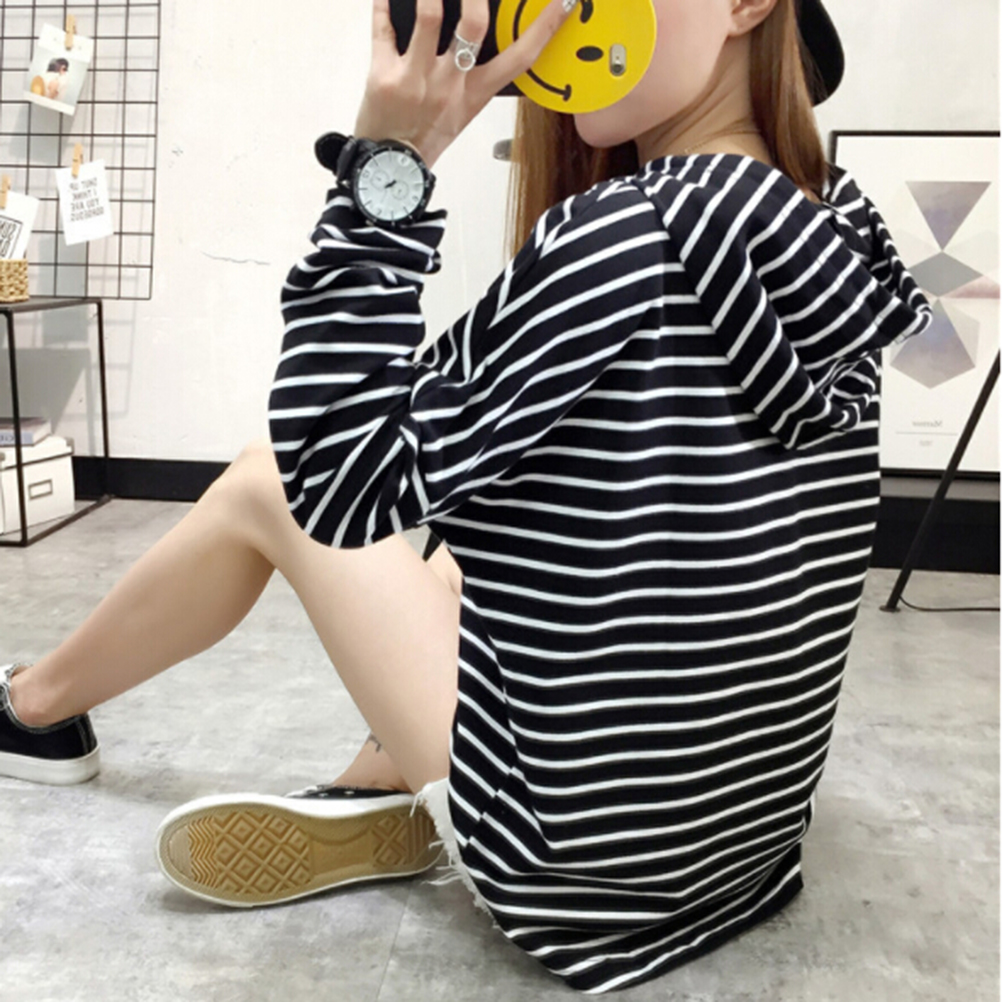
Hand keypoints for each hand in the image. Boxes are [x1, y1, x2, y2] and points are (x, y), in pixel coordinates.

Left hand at [355, 0, 577, 168]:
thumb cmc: (428, 136)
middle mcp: (449, 83)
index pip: (519, 59)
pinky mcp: (383, 75)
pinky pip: (382, 28)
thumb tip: (481, 33)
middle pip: (474, 25)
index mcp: (475, 93)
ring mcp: (416, 78)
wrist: (392, 166)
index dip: (544, 27)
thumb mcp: (463, 111)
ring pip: (428, 16)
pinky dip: (382, 5)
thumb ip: (475, 76)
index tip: (564, 1)